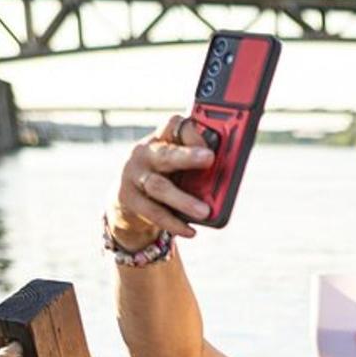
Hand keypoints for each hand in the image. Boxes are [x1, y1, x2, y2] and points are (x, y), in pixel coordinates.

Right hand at [105, 115, 213, 248]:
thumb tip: (227, 169)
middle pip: (166, 154)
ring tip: (205, 212)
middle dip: (188, 156)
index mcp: (161, 138)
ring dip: (183, 199)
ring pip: (159, 187)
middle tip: (210, 159)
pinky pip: (153, 212)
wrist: (128, 200)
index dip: (194, 133)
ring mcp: (133, 176)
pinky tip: (190, 231)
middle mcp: (144, 153)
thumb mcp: (179, 163)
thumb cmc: (166, 176)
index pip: (175, 126)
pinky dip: (173, 222)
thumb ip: (198, 162)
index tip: (212, 143)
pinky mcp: (129, 199)